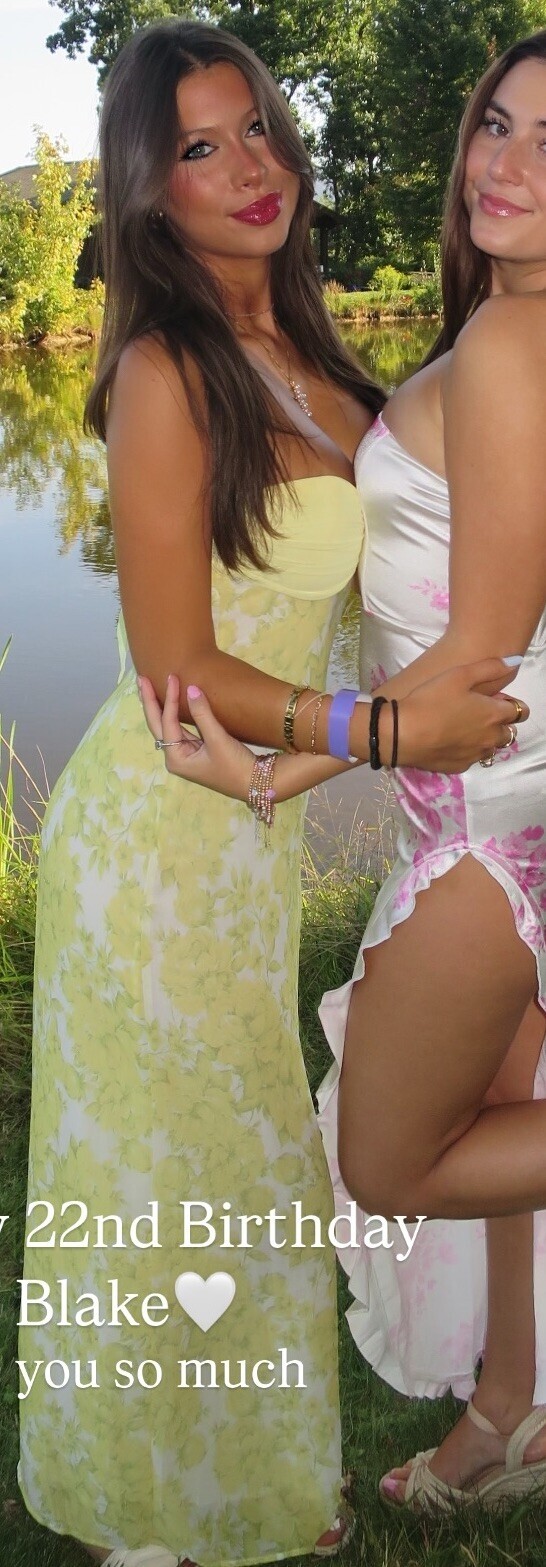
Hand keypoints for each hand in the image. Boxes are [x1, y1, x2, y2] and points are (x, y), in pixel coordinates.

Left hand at [138, 674, 359, 802]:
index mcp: (176, 758)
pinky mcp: (196, 752)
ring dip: (160, 707)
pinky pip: (180, 729)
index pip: (167, 722)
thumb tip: (191, 689)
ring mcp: (185, 755)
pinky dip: (174, 715)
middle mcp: (176, 757)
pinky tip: (170, 703)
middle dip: (150, 702)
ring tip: (149, 687)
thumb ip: (202, 714)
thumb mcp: (218, 740)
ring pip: (167, 727)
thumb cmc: (235, 766)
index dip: (170, 698)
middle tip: (142, 679)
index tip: (174, 677)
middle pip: (158, 725)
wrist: (256, 784)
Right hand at [382, 658, 528, 771]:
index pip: (520, 711)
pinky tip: (450, 741)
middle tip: (478, 713)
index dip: (510, 703)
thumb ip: (491, 668)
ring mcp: (475, 755)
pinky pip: (472, 758)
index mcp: (494, 715)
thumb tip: (515, 663)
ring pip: (492, 748)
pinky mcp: (459, 767)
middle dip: (501, 723)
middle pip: (509, 733)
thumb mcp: (459, 675)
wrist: (401, 733)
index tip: (494, 699)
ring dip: (486, 738)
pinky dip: (468, 750)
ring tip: (464, 728)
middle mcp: (490, 738)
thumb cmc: (431, 700)